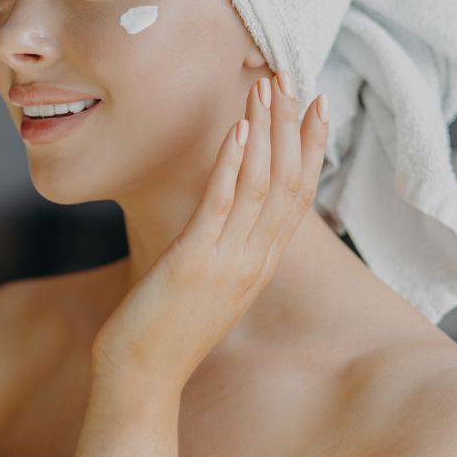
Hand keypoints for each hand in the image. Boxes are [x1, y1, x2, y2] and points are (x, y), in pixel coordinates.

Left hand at [90, 71, 328, 390]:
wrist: (141, 379)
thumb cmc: (164, 330)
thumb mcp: (205, 285)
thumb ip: (221, 249)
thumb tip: (219, 217)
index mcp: (259, 264)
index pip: (297, 195)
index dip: (310, 147)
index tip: (315, 105)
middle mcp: (254, 261)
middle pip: (288, 181)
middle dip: (292, 126)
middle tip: (289, 78)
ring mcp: (229, 262)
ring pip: (260, 184)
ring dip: (265, 130)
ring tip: (264, 87)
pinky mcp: (196, 262)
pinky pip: (221, 203)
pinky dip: (232, 162)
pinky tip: (238, 129)